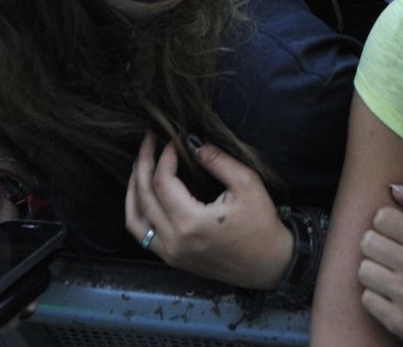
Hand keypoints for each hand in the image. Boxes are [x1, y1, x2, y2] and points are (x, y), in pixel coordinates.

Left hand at [124, 131, 290, 288]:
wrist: (269, 264)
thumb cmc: (262, 224)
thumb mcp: (247, 184)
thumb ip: (218, 161)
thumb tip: (192, 141)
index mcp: (191, 223)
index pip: (163, 181)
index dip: (165, 156)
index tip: (173, 139)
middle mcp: (174, 241)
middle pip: (144, 196)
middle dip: (144, 164)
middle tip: (148, 141)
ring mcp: (170, 253)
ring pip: (134, 218)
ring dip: (133, 189)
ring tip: (139, 165)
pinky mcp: (172, 259)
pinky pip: (142, 234)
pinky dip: (137, 211)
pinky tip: (142, 194)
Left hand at [356, 183, 402, 346]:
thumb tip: (394, 187)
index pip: (381, 217)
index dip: (383, 226)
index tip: (393, 236)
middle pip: (367, 242)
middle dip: (375, 251)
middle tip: (388, 259)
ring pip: (363, 270)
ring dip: (372, 275)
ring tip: (388, 278)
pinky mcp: (399, 320)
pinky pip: (366, 299)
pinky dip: (375, 299)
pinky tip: (389, 298)